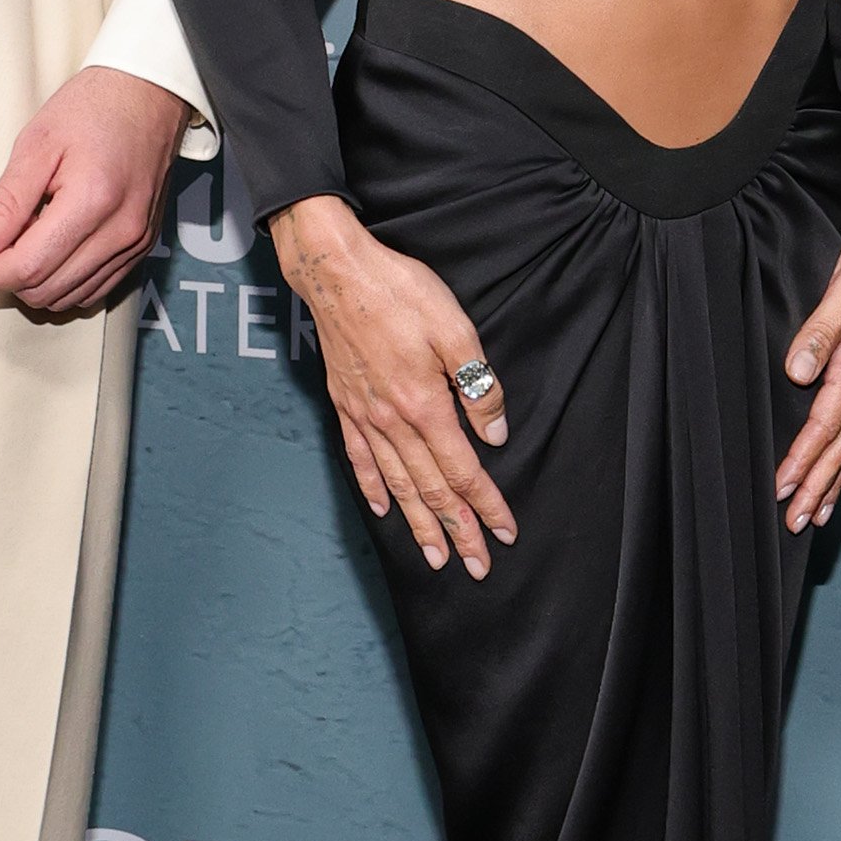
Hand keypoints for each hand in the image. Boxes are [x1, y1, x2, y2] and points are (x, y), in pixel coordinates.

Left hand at [0, 66, 186, 319]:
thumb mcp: (36, 144)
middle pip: (46, 289)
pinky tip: (49, 249)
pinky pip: (94, 290)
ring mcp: (136, 243)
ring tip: (22, 240)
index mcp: (92, 201)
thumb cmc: (92, 108)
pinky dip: (62, 281)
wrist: (149, 94)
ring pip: (68, 297)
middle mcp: (121, 232)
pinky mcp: (143, 247)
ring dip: (34, 282)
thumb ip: (5, 204)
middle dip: (5, 278)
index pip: (27, 267)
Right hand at [271, 194, 516, 577]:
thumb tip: (493, 435)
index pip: (463, 470)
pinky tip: (384, 509)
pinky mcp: (345, 404)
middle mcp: (392, 421)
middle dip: (457, 531)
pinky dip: (374, 488)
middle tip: (476, 567)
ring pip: (397, 484)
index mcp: (424, 405)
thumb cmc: (400, 292)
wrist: (336, 272)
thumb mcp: (455, 329)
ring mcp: (365, 416)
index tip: (504, 533)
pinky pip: (360, 458)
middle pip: (431, 489)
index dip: (486, 505)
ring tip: (434, 556)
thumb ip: (476, 386)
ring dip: (418, 524)